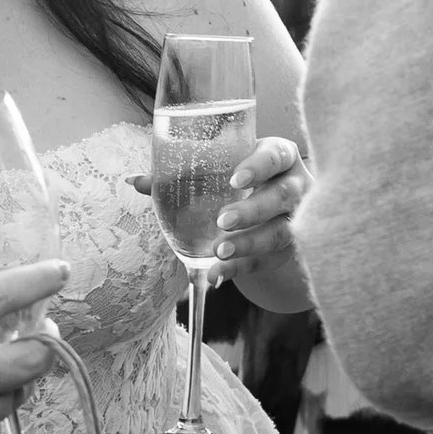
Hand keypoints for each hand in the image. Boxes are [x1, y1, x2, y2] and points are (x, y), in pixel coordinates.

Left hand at [130, 134, 313, 297]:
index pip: (276, 155)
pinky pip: (269, 260)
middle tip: (222, 221)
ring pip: (281, 233)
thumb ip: (181, 174)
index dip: (259, 166)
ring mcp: (298, 219)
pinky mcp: (292, 249)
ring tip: (218, 253)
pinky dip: (242, 269)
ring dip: (249, 244)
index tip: (236, 179)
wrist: (272, 210)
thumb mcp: (220, 170)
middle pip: (282, 197)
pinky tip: (218, 277)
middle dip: (253, 210)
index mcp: (279, 156)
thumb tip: (134, 182)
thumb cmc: (241, 181)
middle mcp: (296, 185)